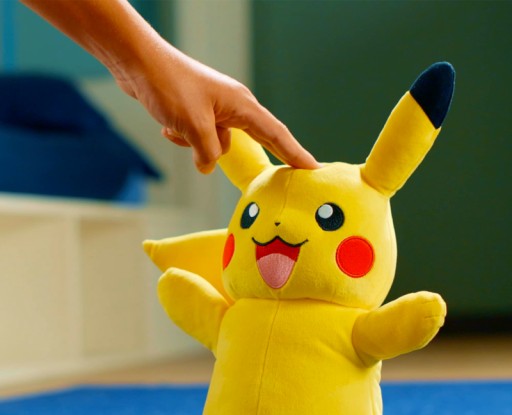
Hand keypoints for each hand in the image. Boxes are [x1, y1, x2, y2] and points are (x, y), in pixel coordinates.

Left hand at [114, 45, 318, 173]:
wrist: (139, 64)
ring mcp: (216, 111)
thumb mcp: (193, 126)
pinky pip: (199, 138)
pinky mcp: (200, 114)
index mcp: (241, 106)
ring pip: (216, 145)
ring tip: (177, 126)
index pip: (276, 134)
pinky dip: (185, 138)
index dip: (295, 153)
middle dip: (238, 154)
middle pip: (247, 141)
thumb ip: (207, 153)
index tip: (313, 168)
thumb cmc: (169, 86)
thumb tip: (207, 167)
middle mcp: (234, 107)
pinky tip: (169, 125)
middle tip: (265, 177)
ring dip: (196, 144)